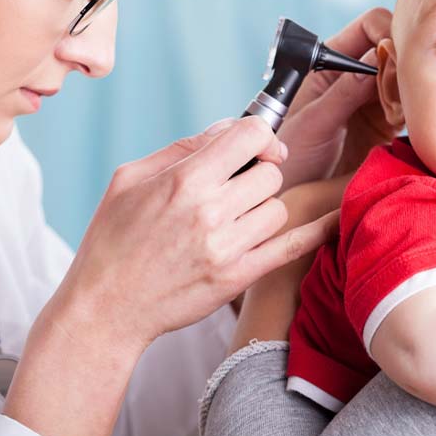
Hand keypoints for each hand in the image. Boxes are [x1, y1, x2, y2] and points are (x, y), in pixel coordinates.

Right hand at [51, 117, 332, 347]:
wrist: (106, 307)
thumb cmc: (112, 239)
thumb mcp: (130, 178)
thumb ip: (182, 148)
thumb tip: (226, 128)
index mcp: (185, 180)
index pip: (250, 135)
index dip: (258, 134)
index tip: (253, 145)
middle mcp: (211, 211)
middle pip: (270, 173)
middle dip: (259, 173)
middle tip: (239, 185)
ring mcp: (228, 247)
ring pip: (278, 208)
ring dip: (264, 206)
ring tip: (239, 216)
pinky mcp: (239, 277)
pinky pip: (292, 246)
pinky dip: (315, 230)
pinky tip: (330, 218)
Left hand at [276, 8, 399, 191]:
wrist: (290, 193)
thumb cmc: (289, 156)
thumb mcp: (313, 123)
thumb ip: (344, 92)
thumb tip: (377, 56)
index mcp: (329, 61)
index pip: (369, 26)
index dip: (387, 33)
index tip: (395, 58)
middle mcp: (353, 73)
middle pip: (394, 48)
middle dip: (403, 64)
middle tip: (398, 93)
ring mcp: (371, 97)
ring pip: (407, 77)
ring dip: (409, 91)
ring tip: (393, 115)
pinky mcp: (385, 122)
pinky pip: (410, 107)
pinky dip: (413, 113)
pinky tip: (399, 127)